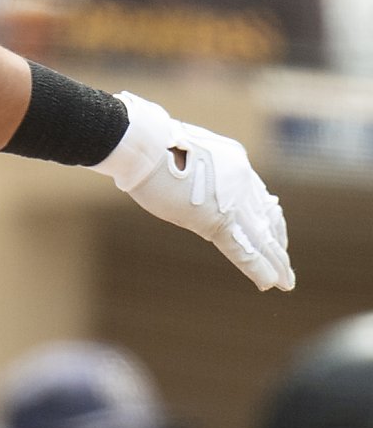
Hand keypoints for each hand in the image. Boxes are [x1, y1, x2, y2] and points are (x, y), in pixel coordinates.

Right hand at [96, 92, 293, 290]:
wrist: (143, 144)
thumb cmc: (149, 144)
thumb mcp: (183, 154)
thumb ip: (196, 171)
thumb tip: (188, 182)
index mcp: (234, 162)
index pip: (258, 196)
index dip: (268, 218)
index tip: (272, 233)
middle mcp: (241, 181)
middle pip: (266, 219)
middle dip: (276, 244)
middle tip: (284, 265)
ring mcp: (232, 201)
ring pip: (261, 239)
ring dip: (275, 263)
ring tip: (285, 282)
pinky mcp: (217, 220)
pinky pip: (243, 249)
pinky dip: (258, 268)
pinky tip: (270, 283)